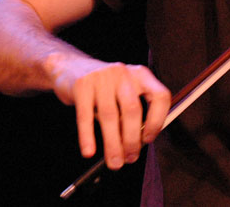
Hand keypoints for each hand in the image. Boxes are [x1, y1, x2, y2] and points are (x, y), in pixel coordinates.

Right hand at [48, 56, 170, 169]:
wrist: (70, 67)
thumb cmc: (102, 88)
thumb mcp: (122, 93)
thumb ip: (131, 113)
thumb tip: (137, 145)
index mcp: (141, 75)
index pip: (160, 96)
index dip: (157, 120)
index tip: (148, 140)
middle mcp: (124, 73)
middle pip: (133, 110)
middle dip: (132, 140)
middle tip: (130, 158)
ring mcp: (102, 77)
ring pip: (110, 116)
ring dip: (113, 144)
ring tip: (114, 161)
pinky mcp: (82, 85)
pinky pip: (85, 116)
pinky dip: (88, 137)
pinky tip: (89, 151)